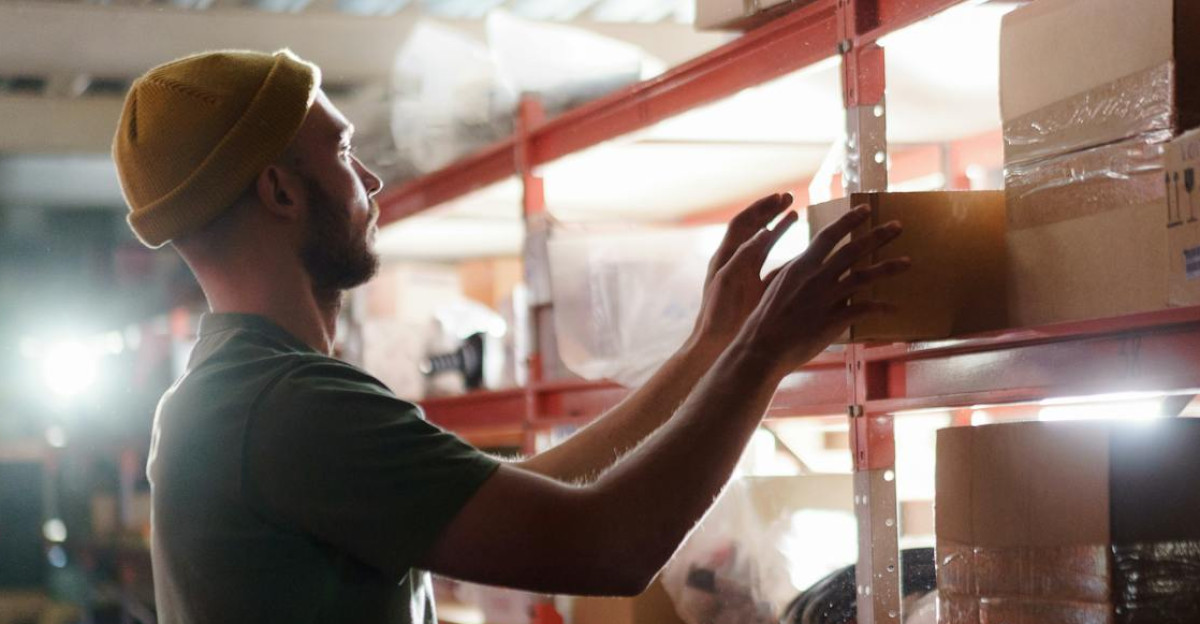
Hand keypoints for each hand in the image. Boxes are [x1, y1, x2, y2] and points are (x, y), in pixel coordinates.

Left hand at [689, 193, 798, 351]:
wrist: (715, 343)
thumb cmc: (718, 313)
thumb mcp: (728, 280)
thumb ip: (743, 255)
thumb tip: (763, 232)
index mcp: (726, 257)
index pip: (743, 223)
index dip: (760, 208)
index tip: (779, 197)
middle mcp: (736, 262)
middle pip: (753, 228)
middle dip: (770, 212)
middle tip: (790, 198)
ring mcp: (747, 275)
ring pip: (764, 245)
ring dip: (778, 228)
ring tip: (796, 214)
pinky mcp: (757, 290)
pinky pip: (772, 266)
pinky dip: (785, 254)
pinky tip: (802, 251)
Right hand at [735, 204, 909, 373]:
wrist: (762, 346)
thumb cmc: (765, 318)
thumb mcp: (777, 286)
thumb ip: (796, 273)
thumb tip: (808, 263)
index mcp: (801, 265)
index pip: (829, 235)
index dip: (849, 221)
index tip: (865, 209)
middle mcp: (816, 277)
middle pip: (853, 250)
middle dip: (878, 235)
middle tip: (898, 226)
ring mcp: (826, 298)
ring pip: (864, 276)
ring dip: (888, 267)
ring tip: (907, 262)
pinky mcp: (834, 319)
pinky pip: (864, 309)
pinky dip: (881, 307)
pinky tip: (894, 307)